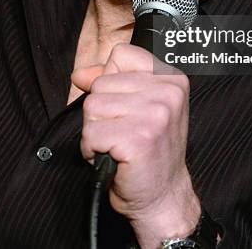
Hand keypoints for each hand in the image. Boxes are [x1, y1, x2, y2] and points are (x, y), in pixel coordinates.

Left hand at [72, 43, 200, 248]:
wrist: (163, 197)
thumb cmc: (149, 151)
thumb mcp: (137, 106)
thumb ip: (110, 80)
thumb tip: (79, 73)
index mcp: (171, 78)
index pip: (121, 54)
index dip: (110, 79)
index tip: (122, 105)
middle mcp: (168, 92)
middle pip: (101, 83)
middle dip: (101, 113)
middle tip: (123, 133)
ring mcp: (155, 114)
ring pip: (92, 107)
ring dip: (96, 132)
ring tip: (118, 145)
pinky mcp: (138, 138)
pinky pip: (91, 134)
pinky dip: (93, 150)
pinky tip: (113, 158)